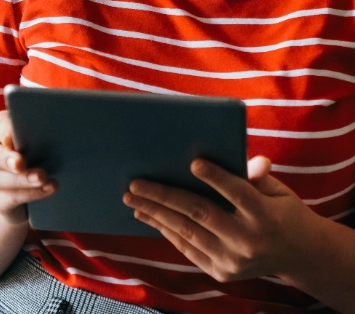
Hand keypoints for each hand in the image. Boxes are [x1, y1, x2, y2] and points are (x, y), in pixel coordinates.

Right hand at [0, 110, 56, 224]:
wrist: (24, 190)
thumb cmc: (34, 154)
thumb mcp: (35, 139)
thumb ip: (37, 133)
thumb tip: (52, 129)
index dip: (4, 131)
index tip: (12, 137)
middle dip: (3, 158)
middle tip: (20, 162)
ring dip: (20, 178)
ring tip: (41, 177)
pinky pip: (9, 197)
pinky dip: (30, 193)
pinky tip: (48, 188)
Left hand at [123, 156, 321, 283]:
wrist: (301, 256)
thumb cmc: (282, 211)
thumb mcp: (278, 190)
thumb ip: (257, 176)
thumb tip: (252, 159)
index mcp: (265, 215)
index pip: (237, 193)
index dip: (216, 178)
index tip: (194, 163)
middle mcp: (248, 241)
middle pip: (200, 212)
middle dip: (163, 196)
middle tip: (135, 183)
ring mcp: (233, 260)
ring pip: (187, 231)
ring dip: (155, 213)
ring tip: (131, 198)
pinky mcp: (222, 272)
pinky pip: (187, 248)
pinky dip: (166, 230)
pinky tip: (147, 216)